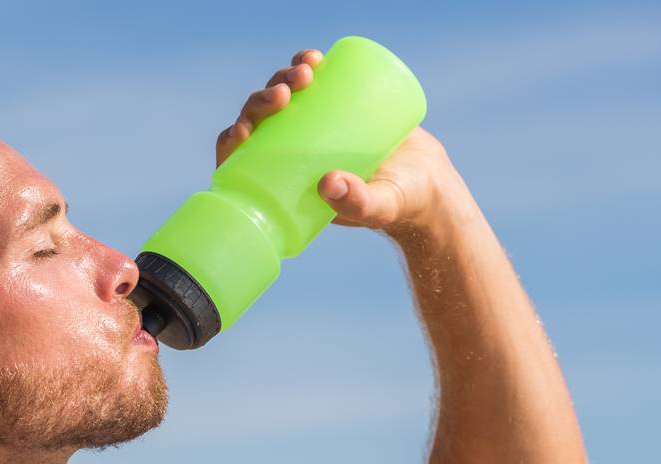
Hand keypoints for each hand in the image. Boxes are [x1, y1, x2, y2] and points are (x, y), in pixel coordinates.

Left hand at [215, 48, 457, 238]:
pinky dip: (306, 65)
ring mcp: (312, 127)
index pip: (243, 160)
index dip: (234, 141)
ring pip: (282, 96)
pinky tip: (311, 58)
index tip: (244, 131)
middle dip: (262, 100)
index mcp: (286, 183)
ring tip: (307, 70)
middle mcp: (292, 152)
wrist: (427, 181)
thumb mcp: (377, 207)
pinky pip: (311, 82)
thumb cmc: (396, 204)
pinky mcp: (335, 105)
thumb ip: (357, 203)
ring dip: (283, 77)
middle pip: (259, 121)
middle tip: (286, 93)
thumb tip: (329, 184)